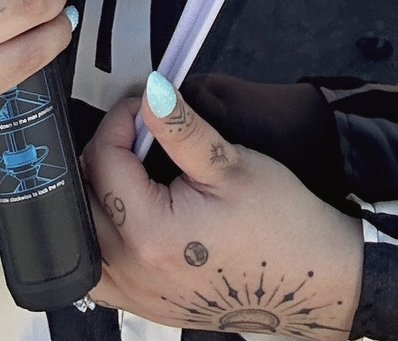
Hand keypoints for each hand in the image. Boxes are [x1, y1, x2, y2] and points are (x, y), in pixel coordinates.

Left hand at [82, 76, 362, 336]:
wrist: (314, 279)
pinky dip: (103, 240)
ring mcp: (138, 296)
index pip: (103, 159)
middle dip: (104, 153)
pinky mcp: (148, 306)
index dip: (120, 119)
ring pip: (85, 238)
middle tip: (138, 133)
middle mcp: (135, 271)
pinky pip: (101, 274)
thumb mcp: (231, 163)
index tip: (142, 106)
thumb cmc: (282, 227)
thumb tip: (151, 92)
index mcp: (151, 233)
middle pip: (83, 197)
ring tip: (132, 172)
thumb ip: (182, 127)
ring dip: (97, 198)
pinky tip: (132, 216)